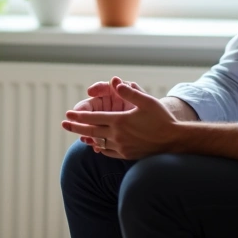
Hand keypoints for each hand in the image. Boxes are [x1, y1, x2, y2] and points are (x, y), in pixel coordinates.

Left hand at [62, 76, 179, 159]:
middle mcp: (118, 136)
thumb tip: (115, 82)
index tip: (67, 114)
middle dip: (76, 128)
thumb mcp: (146, 101)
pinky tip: (98, 145)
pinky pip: (108, 152)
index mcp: (120, 121)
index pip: (94, 118)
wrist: (174, 141)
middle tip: (63, 124)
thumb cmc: (161, 119)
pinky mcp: (127, 155)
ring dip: (87, 138)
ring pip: (99, 142)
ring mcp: (122, 147)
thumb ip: (129, 92)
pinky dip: (101, 148)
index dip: (79, 116)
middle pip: (91, 132)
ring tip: (79, 135)